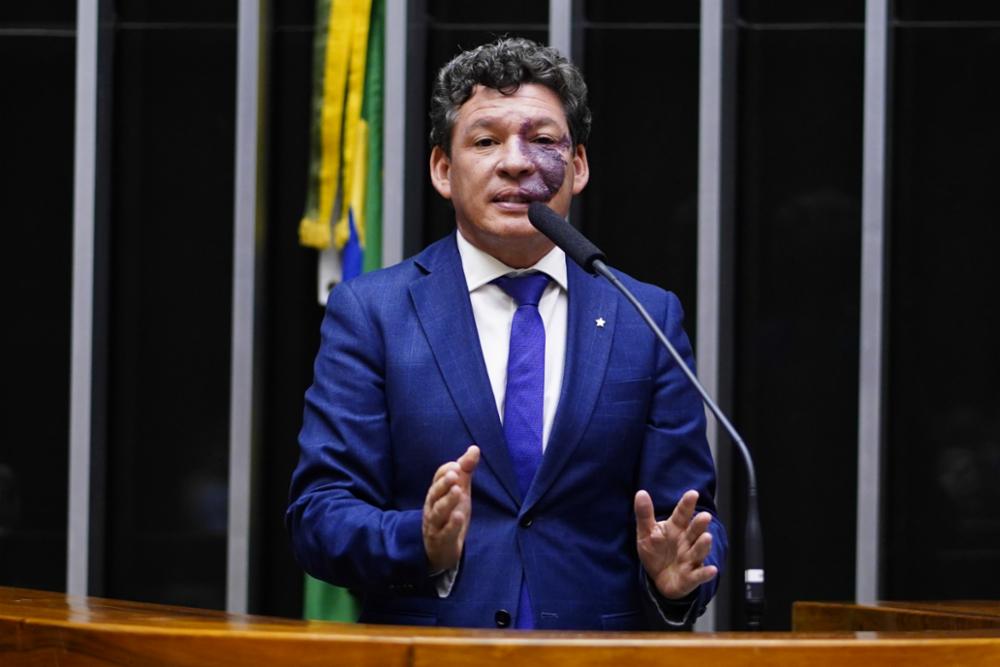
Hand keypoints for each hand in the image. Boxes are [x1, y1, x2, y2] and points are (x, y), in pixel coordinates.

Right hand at [422, 445, 479, 571]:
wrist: (442, 549)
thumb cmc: (450, 515)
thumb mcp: (460, 491)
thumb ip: (466, 470)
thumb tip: (474, 448)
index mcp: (437, 493)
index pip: (437, 478)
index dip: (446, 470)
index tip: (458, 465)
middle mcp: (433, 507)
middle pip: (435, 493)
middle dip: (444, 483)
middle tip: (455, 473)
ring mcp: (435, 524)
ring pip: (438, 512)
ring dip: (448, 501)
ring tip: (459, 491)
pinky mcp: (441, 540)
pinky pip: (445, 532)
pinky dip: (451, 525)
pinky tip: (459, 517)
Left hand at [634, 489, 717, 599]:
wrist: (659, 579)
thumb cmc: (656, 552)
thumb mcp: (646, 533)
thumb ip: (645, 514)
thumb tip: (640, 493)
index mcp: (676, 528)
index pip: (682, 514)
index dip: (687, 504)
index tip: (693, 494)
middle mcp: (686, 542)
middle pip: (694, 531)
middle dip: (699, 524)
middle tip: (704, 516)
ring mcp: (690, 559)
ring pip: (698, 551)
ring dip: (703, 545)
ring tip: (706, 537)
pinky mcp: (691, 577)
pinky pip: (699, 575)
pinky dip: (705, 573)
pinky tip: (712, 570)